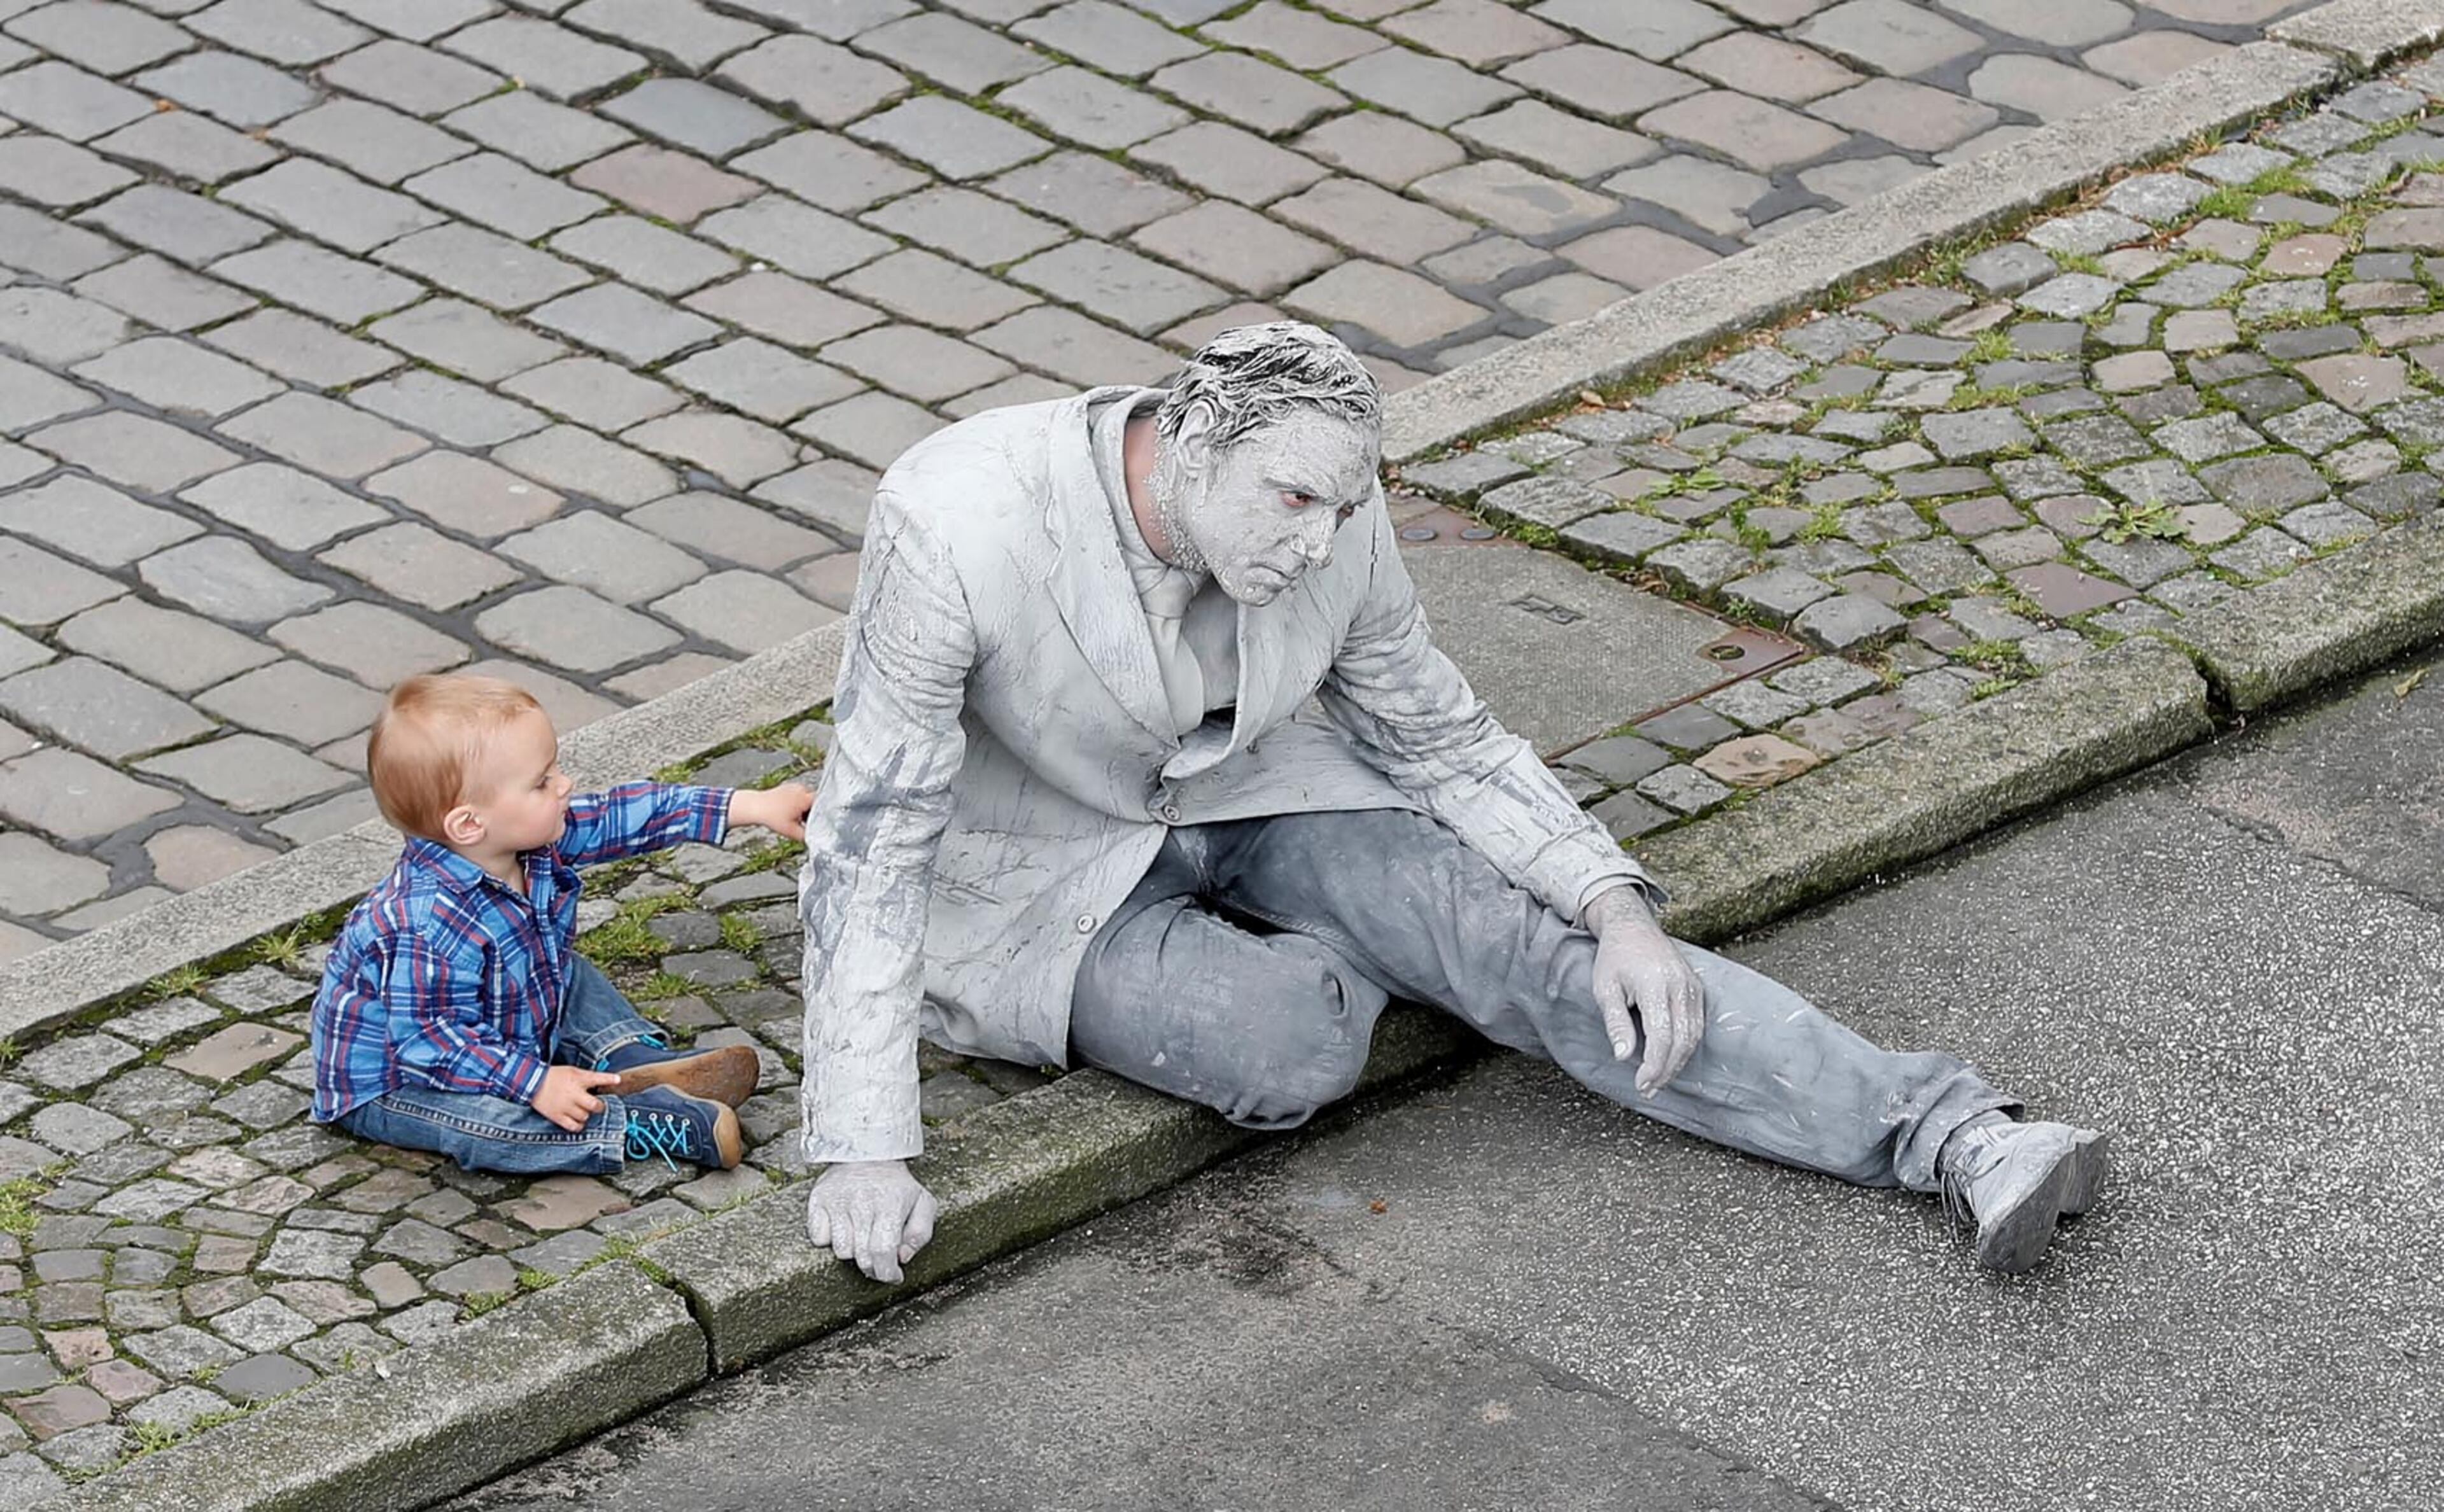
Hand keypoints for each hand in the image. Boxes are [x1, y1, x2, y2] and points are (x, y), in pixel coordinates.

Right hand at [531, 1065, 621, 1131]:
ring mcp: (566, 1106)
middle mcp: (573, 1093)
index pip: (597, 1078)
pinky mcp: (558, 1116)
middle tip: (598, 1105)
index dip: (610, 1079)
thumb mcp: (572, 1071)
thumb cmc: (553, 1076)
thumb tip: (603, 1082)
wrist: (531, 1083)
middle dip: (599, 1106)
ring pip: (585, 1116)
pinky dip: (579, 1125)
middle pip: (595, 1105)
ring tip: (582, 1110)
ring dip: (587, 1114)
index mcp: (578, 1079)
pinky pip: (574, 1126)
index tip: (618, 1080)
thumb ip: (587, 1077)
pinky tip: (578, 1121)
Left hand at [729, 783, 813, 840]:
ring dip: (805, 808)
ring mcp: (795, 786)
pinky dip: (798, 803)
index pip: (822, 805)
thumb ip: (807, 836)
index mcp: (805, 798)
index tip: (816, 823)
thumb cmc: (771, 817)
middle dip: (812, 812)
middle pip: (815, 802)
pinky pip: (800, 795)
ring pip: (807, 799)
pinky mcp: (789, 786)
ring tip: (796, 817)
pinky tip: (790, 812)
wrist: (755, 807)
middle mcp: (802, 788)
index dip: (821, 815)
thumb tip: (815, 838)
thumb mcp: (792, 832)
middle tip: (804, 822)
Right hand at [806, 1159, 937, 1284]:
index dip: (887, 1272)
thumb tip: (903, 1257)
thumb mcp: (922, 1203)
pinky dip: (830, 1240)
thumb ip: (921, 1233)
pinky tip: (843, 1227)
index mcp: (891, 1203)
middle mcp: (862, 1201)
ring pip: (841, 1251)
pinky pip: (819, 1239)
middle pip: (862, 1256)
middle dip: (873, 1267)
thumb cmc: (896, 1185)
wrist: (867, 1152)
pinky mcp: (818, 1200)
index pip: (883, 1250)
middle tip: (880, 1261)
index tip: (894, 1277)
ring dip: (853, 1252)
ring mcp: (837, 1201)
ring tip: (862, 1236)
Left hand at [1584, 885, 1705, 1095]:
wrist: (1632, 926)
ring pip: (1694, 1035)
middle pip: (1683, 1041)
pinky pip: (1697, 1024)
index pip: (1662, 1037)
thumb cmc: (1614, 958)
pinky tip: (1670, 1058)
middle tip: (1649, 1087)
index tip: (1641, 1083)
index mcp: (1655, 985)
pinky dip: (1686, 1045)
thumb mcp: (1605, 989)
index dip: (1654, 1066)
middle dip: (1667, 1070)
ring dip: (1678, 1062)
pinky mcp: (1696, 988)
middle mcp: (1680, 986)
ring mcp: (1692, 986)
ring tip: (1658, 1079)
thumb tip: (1623, 1056)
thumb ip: (1616, 1023)